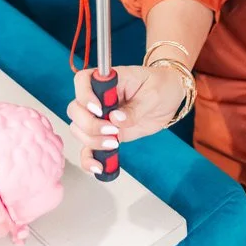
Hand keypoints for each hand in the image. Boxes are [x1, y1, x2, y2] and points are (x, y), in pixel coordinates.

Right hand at [68, 63, 185, 174]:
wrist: (169, 98)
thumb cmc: (161, 86)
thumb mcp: (153, 94)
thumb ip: (135, 108)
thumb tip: (115, 119)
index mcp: (110, 79)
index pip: (83, 80)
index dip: (84, 95)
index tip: (98, 109)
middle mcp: (99, 97)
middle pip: (75, 109)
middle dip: (89, 124)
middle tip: (112, 132)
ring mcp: (100, 116)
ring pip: (79, 129)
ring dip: (92, 140)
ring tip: (114, 143)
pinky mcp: (105, 134)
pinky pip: (88, 147)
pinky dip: (89, 158)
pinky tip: (99, 166)